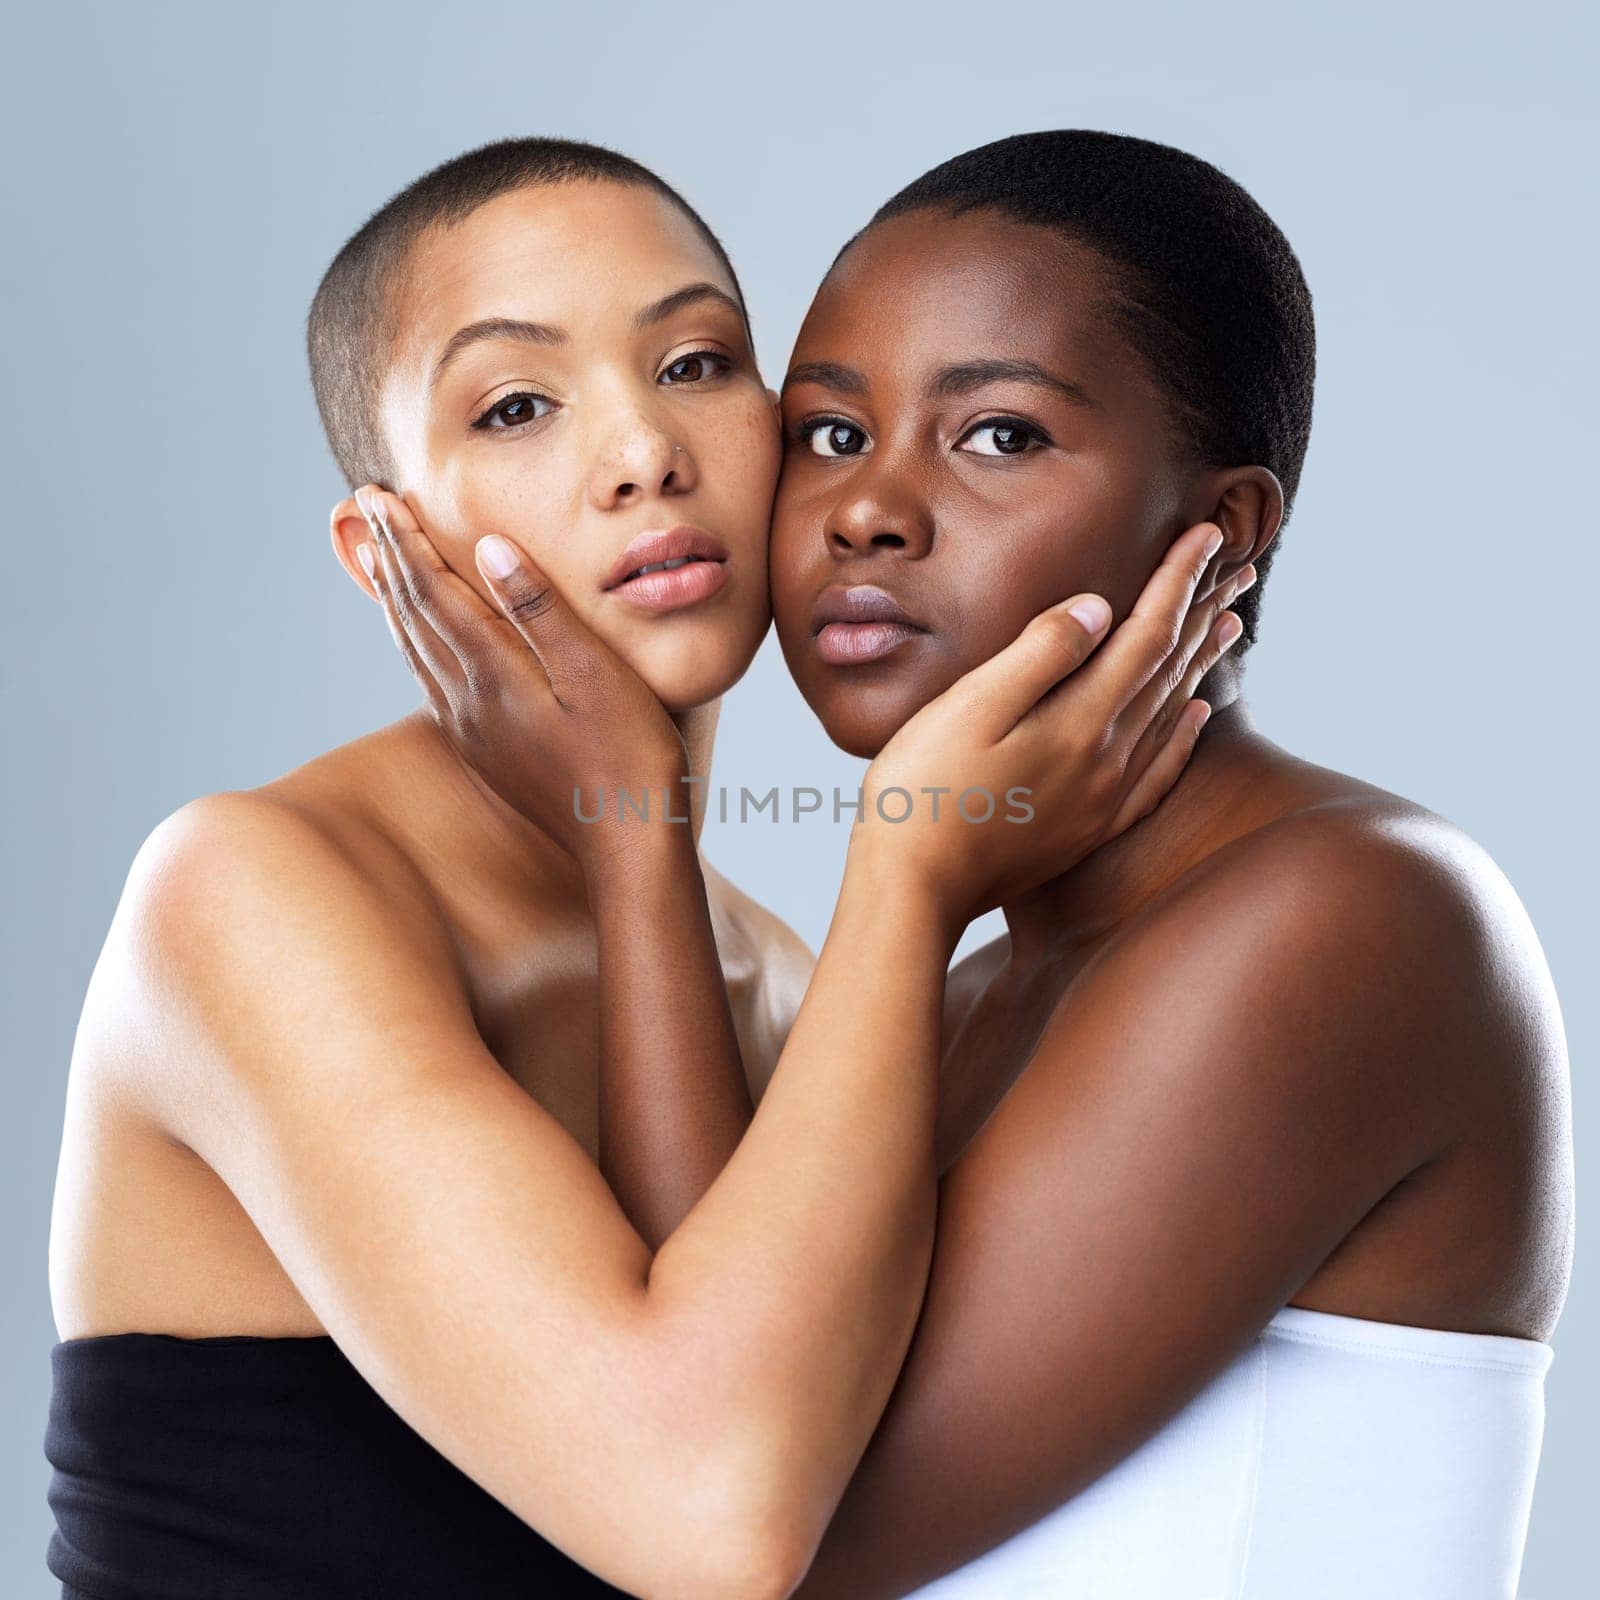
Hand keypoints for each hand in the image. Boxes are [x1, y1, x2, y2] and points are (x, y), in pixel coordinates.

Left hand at [354, 488, 689, 865]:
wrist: (626, 843)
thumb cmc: (628, 755)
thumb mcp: (595, 671)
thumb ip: (538, 608)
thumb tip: (486, 547)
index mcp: (494, 673)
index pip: (433, 590)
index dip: (403, 539)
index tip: (375, 496)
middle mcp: (469, 702)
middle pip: (413, 615)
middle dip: (388, 557)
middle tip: (361, 508)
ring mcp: (474, 732)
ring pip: (415, 651)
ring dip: (393, 600)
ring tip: (377, 562)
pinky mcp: (487, 754)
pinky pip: (431, 685)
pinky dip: (414, 645)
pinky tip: (418, 642)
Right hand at [857, 521, 1254, 919]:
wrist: (914, 893)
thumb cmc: (923, 793)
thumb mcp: (970, 707)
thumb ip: (1039, 654)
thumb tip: (1099, 607)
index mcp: (1078, 721)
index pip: (1147, 634)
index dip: (1178, 580)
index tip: (1207, 533)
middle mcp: (1105, 760)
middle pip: (1170, 670)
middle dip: (1202, 611)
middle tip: (1237, 566)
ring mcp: (1100, 799)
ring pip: (1172, 715)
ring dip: (1202, 664)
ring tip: (1230, 625)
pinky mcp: (1087, 829)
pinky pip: (1159, 773)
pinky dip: (1185, 737)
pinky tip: (1196, 718)